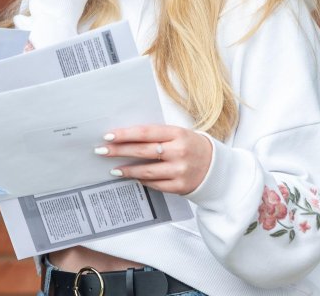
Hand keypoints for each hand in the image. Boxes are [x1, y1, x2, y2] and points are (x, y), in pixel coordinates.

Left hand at [94, 124, 212, 194]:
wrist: (217, 168)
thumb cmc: (191, 146)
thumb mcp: (178, 134)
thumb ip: (155, 136)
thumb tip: (125, 138)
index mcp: (177, 134)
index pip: (145, 133)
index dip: (124, 134)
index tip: (108, 136)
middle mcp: (179, 151)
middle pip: (142, 151)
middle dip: (119, 151)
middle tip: (101, 150)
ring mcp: (180, 170)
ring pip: (147, 170)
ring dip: (127, 170)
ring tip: (113, 168)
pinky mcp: (180, 186)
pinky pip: (155, 184)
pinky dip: (142, 180)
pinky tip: (132, 178)